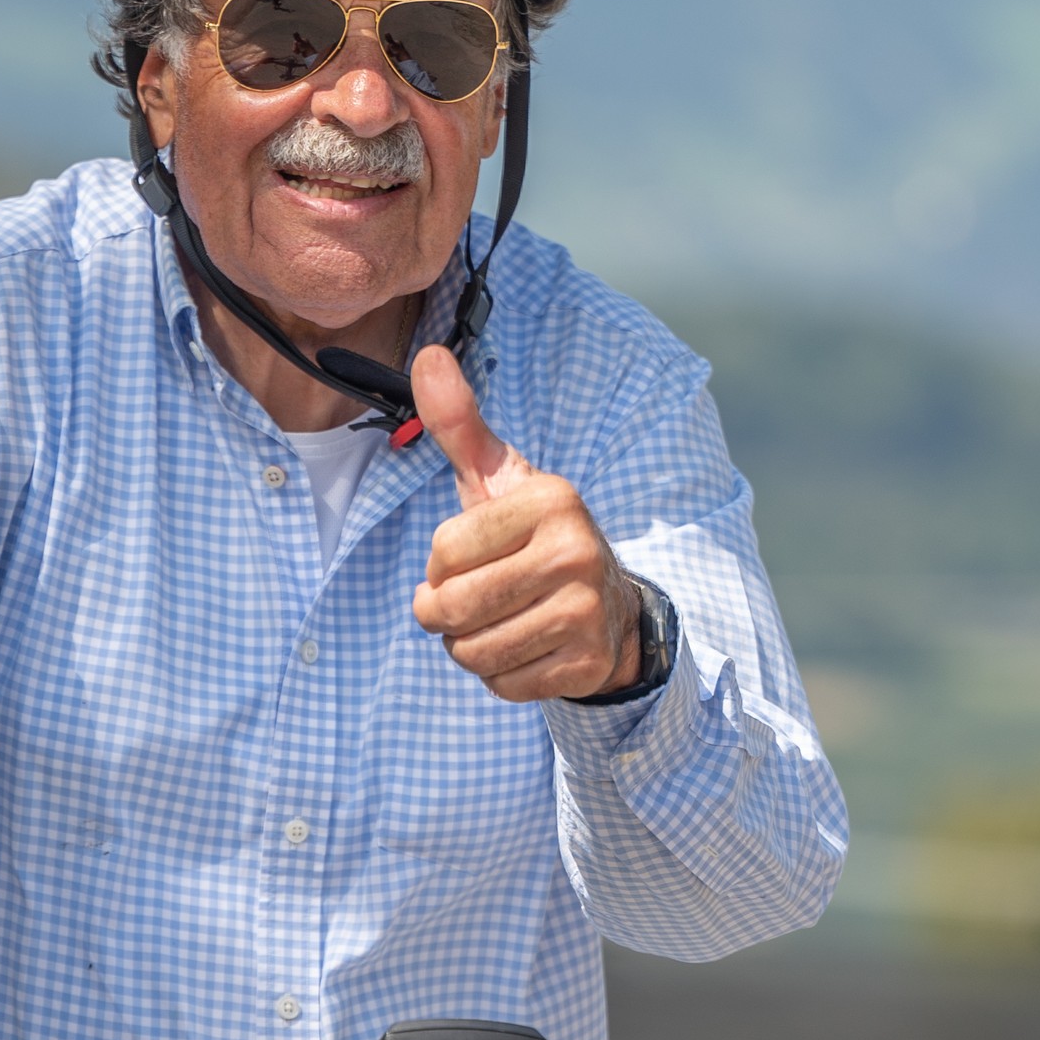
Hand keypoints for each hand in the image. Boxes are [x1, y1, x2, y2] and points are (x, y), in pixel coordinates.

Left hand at [409, 347, 642, 701]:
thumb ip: (459, 425)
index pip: (444, 551)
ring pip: (474, 652)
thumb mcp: (500, 481)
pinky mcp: (588, 664)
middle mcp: (577, 551)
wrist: (610, 606)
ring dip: (468, 648)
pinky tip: (523, 649)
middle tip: (459, 607)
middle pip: (455, 607)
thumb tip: (429, 355)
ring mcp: (587, 611)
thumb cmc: (534, 538)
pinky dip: (500, 676)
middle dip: (442, 615)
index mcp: (552, 500)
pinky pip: (504, 684)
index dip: (438, 567)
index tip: (461, 562)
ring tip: (495, 624)